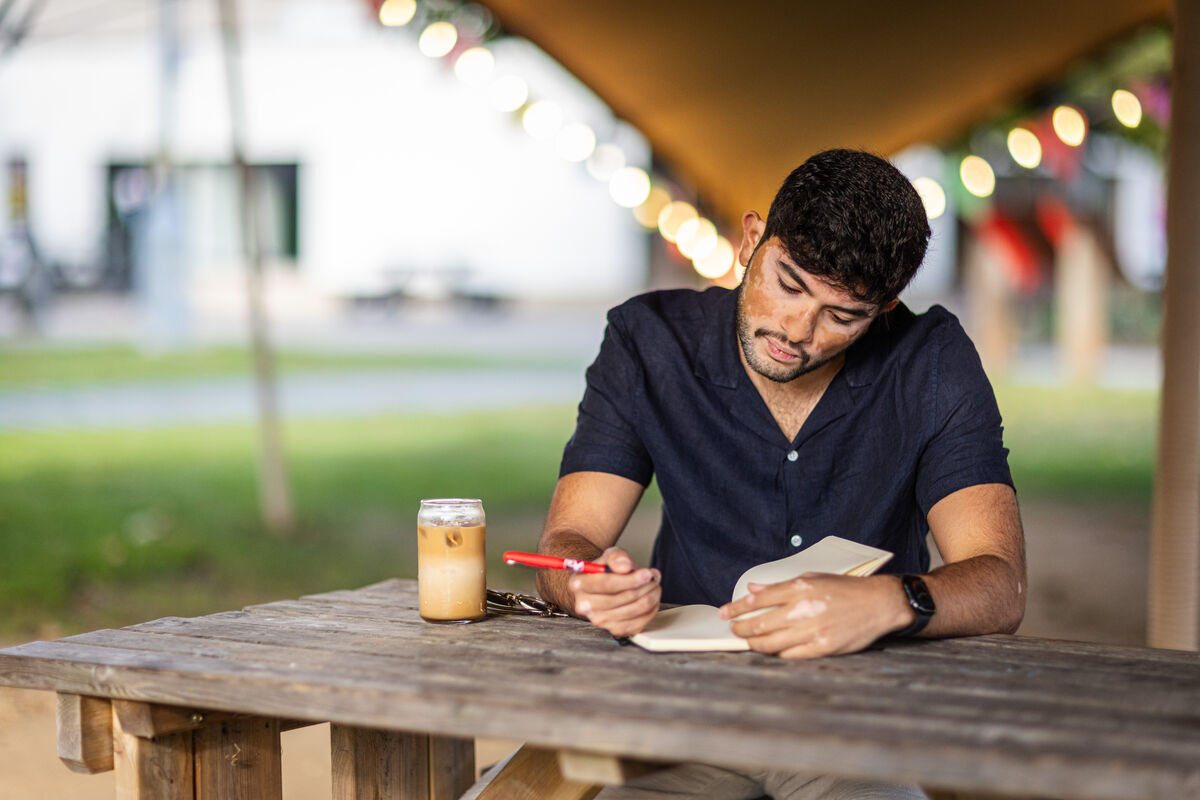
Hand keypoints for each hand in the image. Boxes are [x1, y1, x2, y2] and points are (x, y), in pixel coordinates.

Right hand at [570, 547, 660, 637]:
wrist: (604, 587)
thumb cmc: (606, 570)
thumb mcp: (610, 556)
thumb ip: (616, 557)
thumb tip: (625, 566)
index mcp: (579, 583)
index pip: (606, 583)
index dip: (629, 579)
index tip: (647, 573)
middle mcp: (584, 605)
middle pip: (621, 598)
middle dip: (644, 586)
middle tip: (653, 576)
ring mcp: (599, 621)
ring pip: (633, 609)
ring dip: (650, 595)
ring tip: (654, 584)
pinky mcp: (614, 630)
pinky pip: (639, 622)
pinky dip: (650, 609)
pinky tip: (651, 598)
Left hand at [718, 573, 909, 658]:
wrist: (878, 603)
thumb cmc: (845, 589)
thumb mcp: (812, 577)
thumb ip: (780, 587)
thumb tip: (755, 589)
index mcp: (798, 588)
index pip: (756, 600)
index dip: (735, 608)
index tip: (724, 613)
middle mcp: (802, 609)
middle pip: (759, 624)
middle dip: (740, 629)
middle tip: (733, 630)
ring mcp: (812, 631)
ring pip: (771, 643)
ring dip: (754, 644)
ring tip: (748, 641)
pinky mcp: (822, 648)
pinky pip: (790, 655)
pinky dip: (777, 654)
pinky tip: (772, 650)